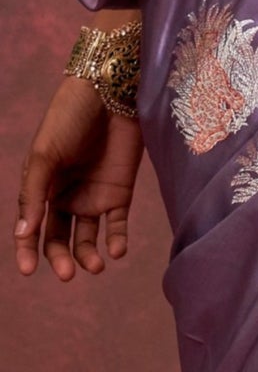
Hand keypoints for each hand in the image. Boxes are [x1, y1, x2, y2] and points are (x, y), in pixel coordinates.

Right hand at [14, 75, 143, 280]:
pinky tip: (115, 251)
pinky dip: (116, 242)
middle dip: (60, 258)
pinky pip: (116, 227)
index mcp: (40, 186)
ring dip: (89, 256)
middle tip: (67, 274)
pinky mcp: (119, 196)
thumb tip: (24, 233)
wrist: (110, 96)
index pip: (31, 226)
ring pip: (87, 239)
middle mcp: (64, 196)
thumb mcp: (45, 156)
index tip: (29, 272)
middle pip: (59, 238)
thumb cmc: (68, 119)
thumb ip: (34, 194)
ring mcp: (92, 197)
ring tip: (96, 265)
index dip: (27, 249)